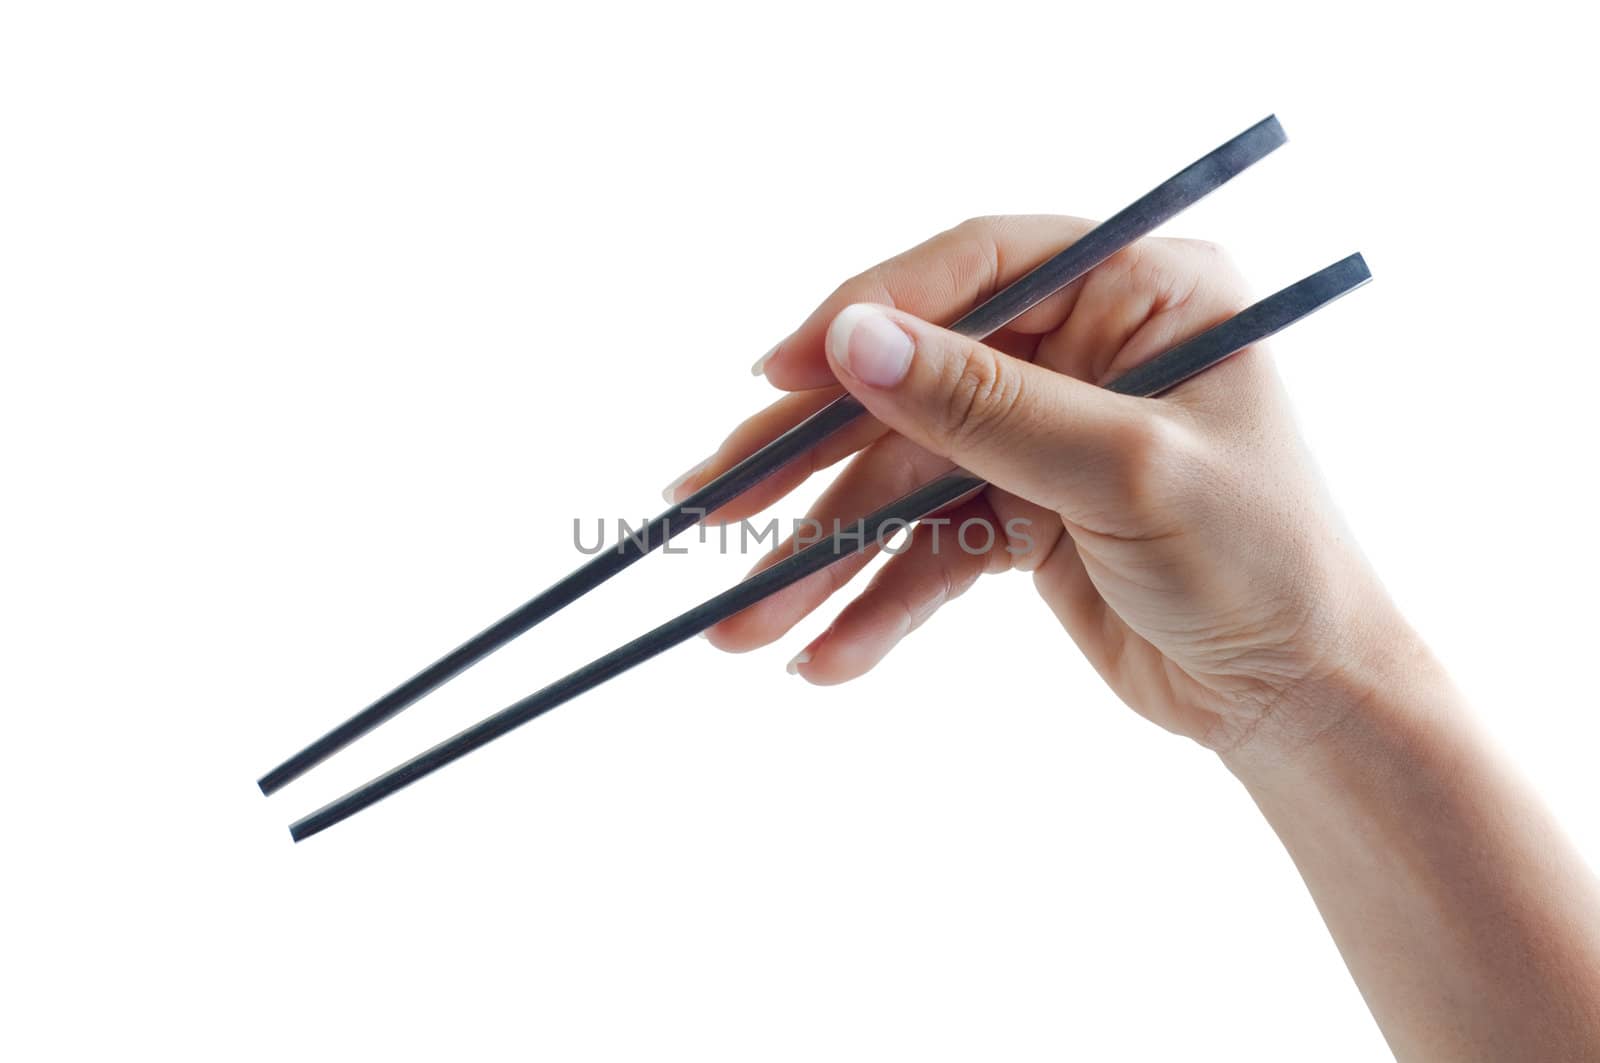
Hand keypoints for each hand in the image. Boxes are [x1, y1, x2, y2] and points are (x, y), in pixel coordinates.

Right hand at [667, 215, 1405, 766]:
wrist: (1303, 700)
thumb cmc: (1261, 563)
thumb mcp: (1123, 472)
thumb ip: (983, 405)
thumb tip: (850, 342)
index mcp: (1137, 291)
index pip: (974, 272)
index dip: (865, 316)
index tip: (774, 377)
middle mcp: (1084, 350)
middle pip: (915, 383)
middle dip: (812, 460)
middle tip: (708, 504)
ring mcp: (1046, 435)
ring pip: (905, 479)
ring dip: (826, 555)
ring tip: (746, 622)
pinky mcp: (1023, 514)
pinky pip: (929, 547)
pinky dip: (880, 601)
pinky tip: (826, 655)